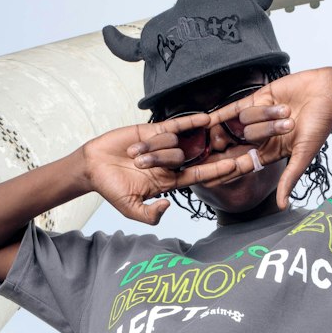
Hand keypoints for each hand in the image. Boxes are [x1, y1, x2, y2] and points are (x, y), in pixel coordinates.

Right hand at [81, 114, 263, 225]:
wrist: (92, 166)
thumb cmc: (111, 189)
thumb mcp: (131, 209)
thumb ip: (150, 214)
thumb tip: (169, 205)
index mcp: (169, 182)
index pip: (201, 176)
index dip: (220, 172)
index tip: (238, 167)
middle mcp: (171, 163)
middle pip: (190, 158)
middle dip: (191, 158)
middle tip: (180, 160)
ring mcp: (164, 146)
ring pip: (176, 144)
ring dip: (154, 151)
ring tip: (132, 156)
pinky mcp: (153, 131)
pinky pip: (175, 125)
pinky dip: (189, 122)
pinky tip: (205, 118)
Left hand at [206, 67, 331, 208]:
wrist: (328, 94)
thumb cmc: (320, 126)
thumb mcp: (303, 155)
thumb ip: (289, 178)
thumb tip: (282, 206)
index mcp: (271, 152)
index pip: (241, 166)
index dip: (223, 173)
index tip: (204, 180)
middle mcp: (262, 136)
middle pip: (242, 141)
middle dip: (252, 136)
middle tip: (269, 132)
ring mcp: (259, 117)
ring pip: (244, 121)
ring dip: (267, 115)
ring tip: (288, 111)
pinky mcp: (258, 98)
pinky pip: (235, 107)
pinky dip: (221, 113)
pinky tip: (204, 119)